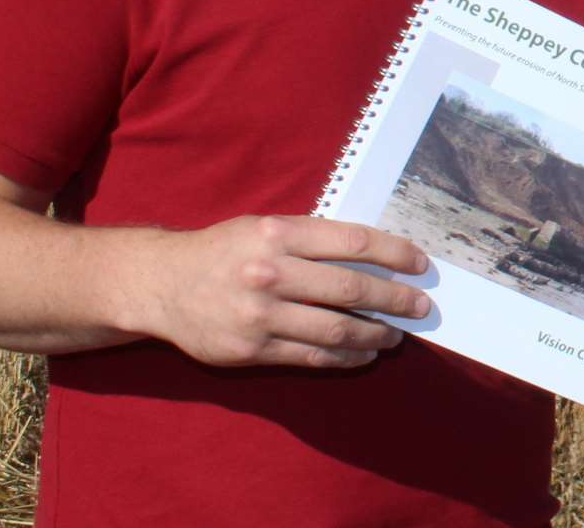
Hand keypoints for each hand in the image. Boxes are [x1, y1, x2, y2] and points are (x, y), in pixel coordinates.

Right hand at [141, 215, 429, 369]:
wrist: (163, 284)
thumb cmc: (223, 250)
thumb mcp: (262, 226)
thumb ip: (310, 238)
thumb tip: (373, 252)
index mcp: (277, 233)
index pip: (352, 241)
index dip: (392, 253)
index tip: (418, 263)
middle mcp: (270, 272)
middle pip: (351, 288)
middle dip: (395, 298)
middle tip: (420, 306)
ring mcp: (260, 315)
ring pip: (336, 329)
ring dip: (376, 334)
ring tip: (395, 335)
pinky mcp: (252, 350)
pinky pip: (312, 357)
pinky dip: (345, 357)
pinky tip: (363, 353)